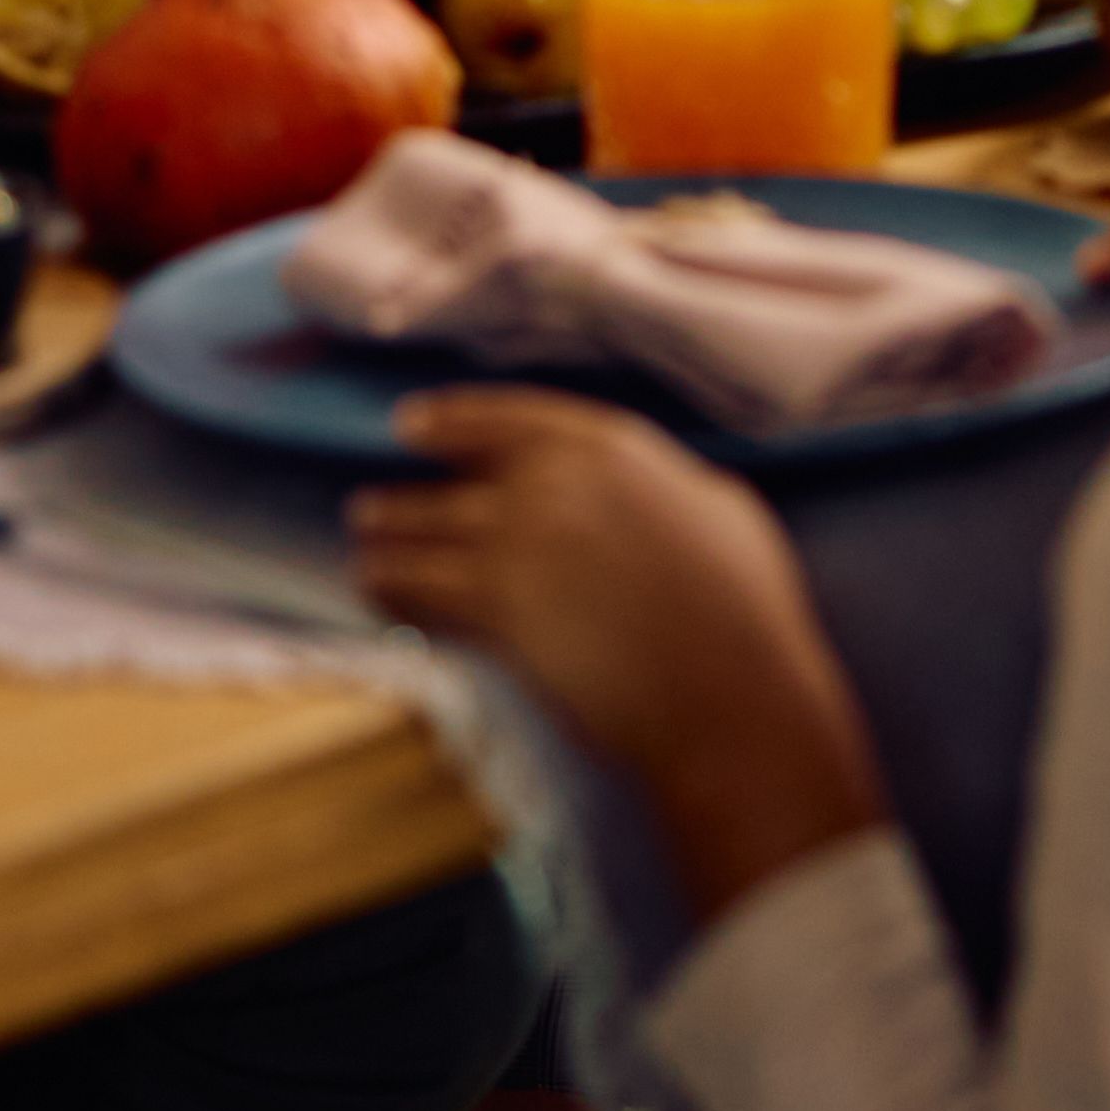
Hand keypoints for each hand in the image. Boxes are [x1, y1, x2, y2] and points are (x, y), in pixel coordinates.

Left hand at [352, 389, 884, 916]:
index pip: (507, 419)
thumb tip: (655, 488)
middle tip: (369, 506)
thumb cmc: (744, 608)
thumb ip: (670, 484)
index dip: (452, 420)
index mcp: (611, 446)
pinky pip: (422, 593)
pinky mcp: (496, 610)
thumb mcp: (720, 509)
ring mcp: (518, 544)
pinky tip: (377, 596)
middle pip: (453, 479)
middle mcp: (553, 482)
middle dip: (406, 495)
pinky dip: (393, 594)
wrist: (727, 691)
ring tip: (364, 551)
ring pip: (424, 534)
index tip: (413, 425)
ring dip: (386, 543)